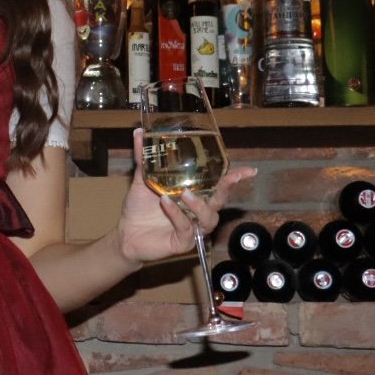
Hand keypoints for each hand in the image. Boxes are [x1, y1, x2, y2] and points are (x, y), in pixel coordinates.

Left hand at [113, 128, 256, 265]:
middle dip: (228, 188)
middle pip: (220, 200)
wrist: (125, 234)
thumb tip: (139, 132)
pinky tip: (165, 202)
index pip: (219, 185)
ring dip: (199, 204)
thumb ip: (144, 159)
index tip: (249, 170)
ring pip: (208, 217)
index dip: (235, 178)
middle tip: (231, 177)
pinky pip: (186, 228)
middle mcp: (198, 211)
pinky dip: (176, 214)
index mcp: (195, 195)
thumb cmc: (139, 208)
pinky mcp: (183, 242)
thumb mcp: (142, 180)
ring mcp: (193, 228)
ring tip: (185, 193)